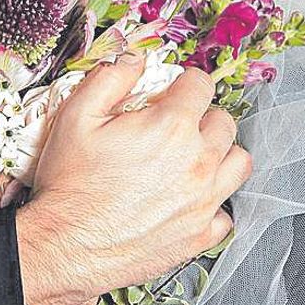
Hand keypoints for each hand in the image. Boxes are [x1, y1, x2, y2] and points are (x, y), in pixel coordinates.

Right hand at [16, 50, 249, 304]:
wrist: (65, 247)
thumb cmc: (69, 184)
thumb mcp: (76, 116)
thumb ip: (111, 77)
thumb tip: (135, 58)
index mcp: (171, 126)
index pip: (201, 85)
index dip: (186, 82)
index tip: (175, 89)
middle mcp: (198, 162)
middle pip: (224, 122)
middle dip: (203, 116)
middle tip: (178, 124)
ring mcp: (203, 201)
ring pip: (239, 163)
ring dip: (221, 154)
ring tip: (194, 157)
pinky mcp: (199, 235)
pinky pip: (226, 213)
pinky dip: (214, 203)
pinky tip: (190, 199)